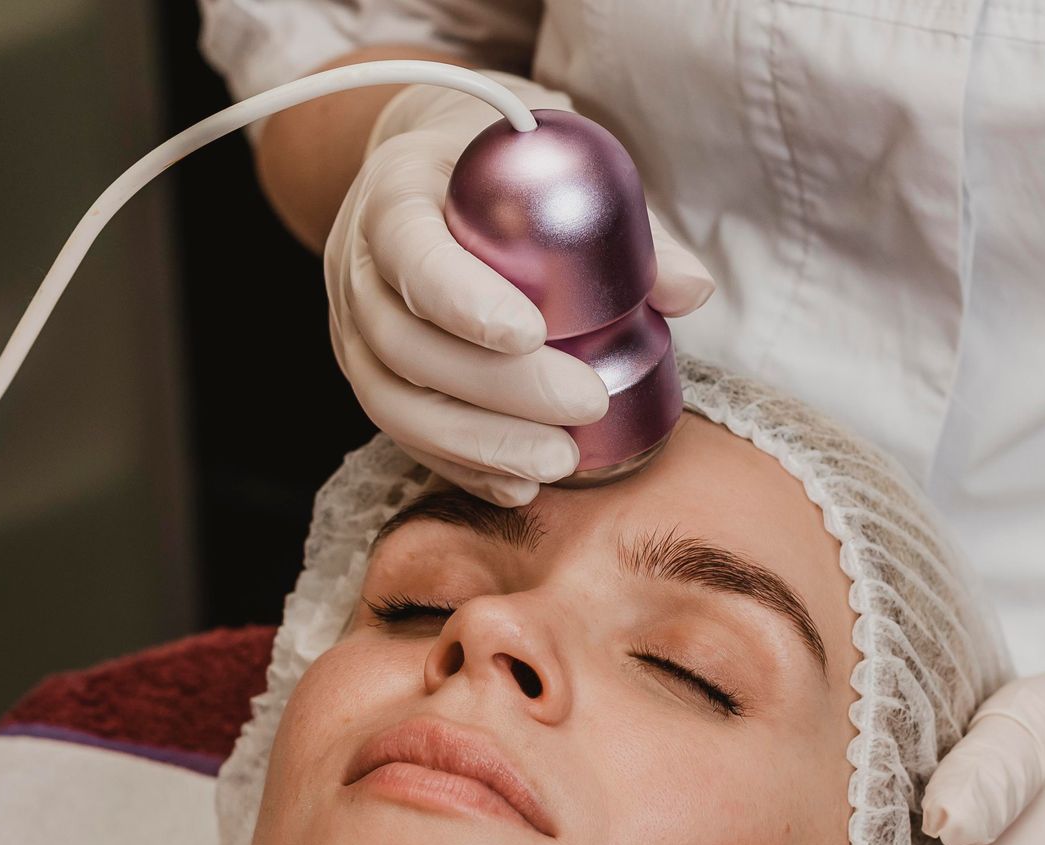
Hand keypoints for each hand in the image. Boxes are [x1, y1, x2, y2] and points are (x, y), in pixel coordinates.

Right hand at [325, 70, 714, 505]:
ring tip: (559, 460)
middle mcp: (356, 268)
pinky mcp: (369, 379)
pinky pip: (403, 435)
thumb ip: (626, 223)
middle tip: (584, 402)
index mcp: (393, 195)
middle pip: (406, 343)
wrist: (420, 173)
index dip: (461, 299)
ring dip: (478, 443)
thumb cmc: (497, 166)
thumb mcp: (556, 159)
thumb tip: (693, 292)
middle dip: (496, 388)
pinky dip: (462, 466)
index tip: (531, 333)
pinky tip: (521, 485)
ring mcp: (351, 331)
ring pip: (394, 403)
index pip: (411, 251)